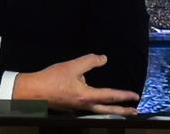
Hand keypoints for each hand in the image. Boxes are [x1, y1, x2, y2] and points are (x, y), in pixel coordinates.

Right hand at [13, 54, 138, 114]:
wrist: (34, 91)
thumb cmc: (52, 79)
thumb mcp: (72, 66)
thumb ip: (89, 61)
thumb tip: (103, 58)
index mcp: (87, 96)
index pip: (110, 96)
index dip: (124, 95)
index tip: (135, 96)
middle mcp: (85, 105)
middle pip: (108, 110)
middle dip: (122, 111)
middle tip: (135, 112)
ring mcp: (78, 108)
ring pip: (99, 111)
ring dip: (112, 110)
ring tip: (120, 110)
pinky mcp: (71, 107)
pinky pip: (90, 110)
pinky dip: (99, 109)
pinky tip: (98, 106)